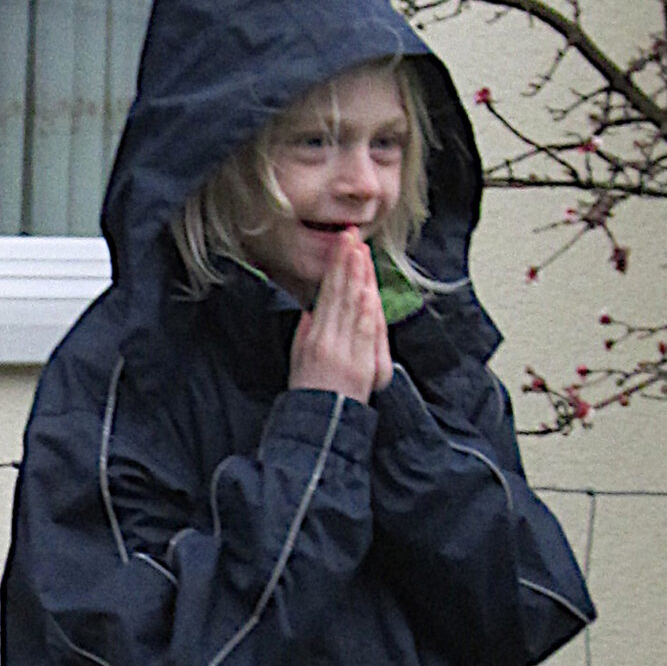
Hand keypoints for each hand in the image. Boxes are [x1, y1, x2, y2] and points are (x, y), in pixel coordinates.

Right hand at [290, 230, 390, 404]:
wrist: (318, 427)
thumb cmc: (308, 396)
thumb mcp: (298, 360)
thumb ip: (305, 334)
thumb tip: (312, 311)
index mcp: (312, 338)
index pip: (327, 294)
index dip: (335, 268)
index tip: (342, 245)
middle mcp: (328, 342)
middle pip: (340, 295)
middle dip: (348, 264)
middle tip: (352, 237)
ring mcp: (346, 353)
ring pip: (353, 308)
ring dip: (359, 278)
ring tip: (361, 252)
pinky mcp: (362, 366)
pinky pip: (365, 333)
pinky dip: (367, 310)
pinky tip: (368, 290)